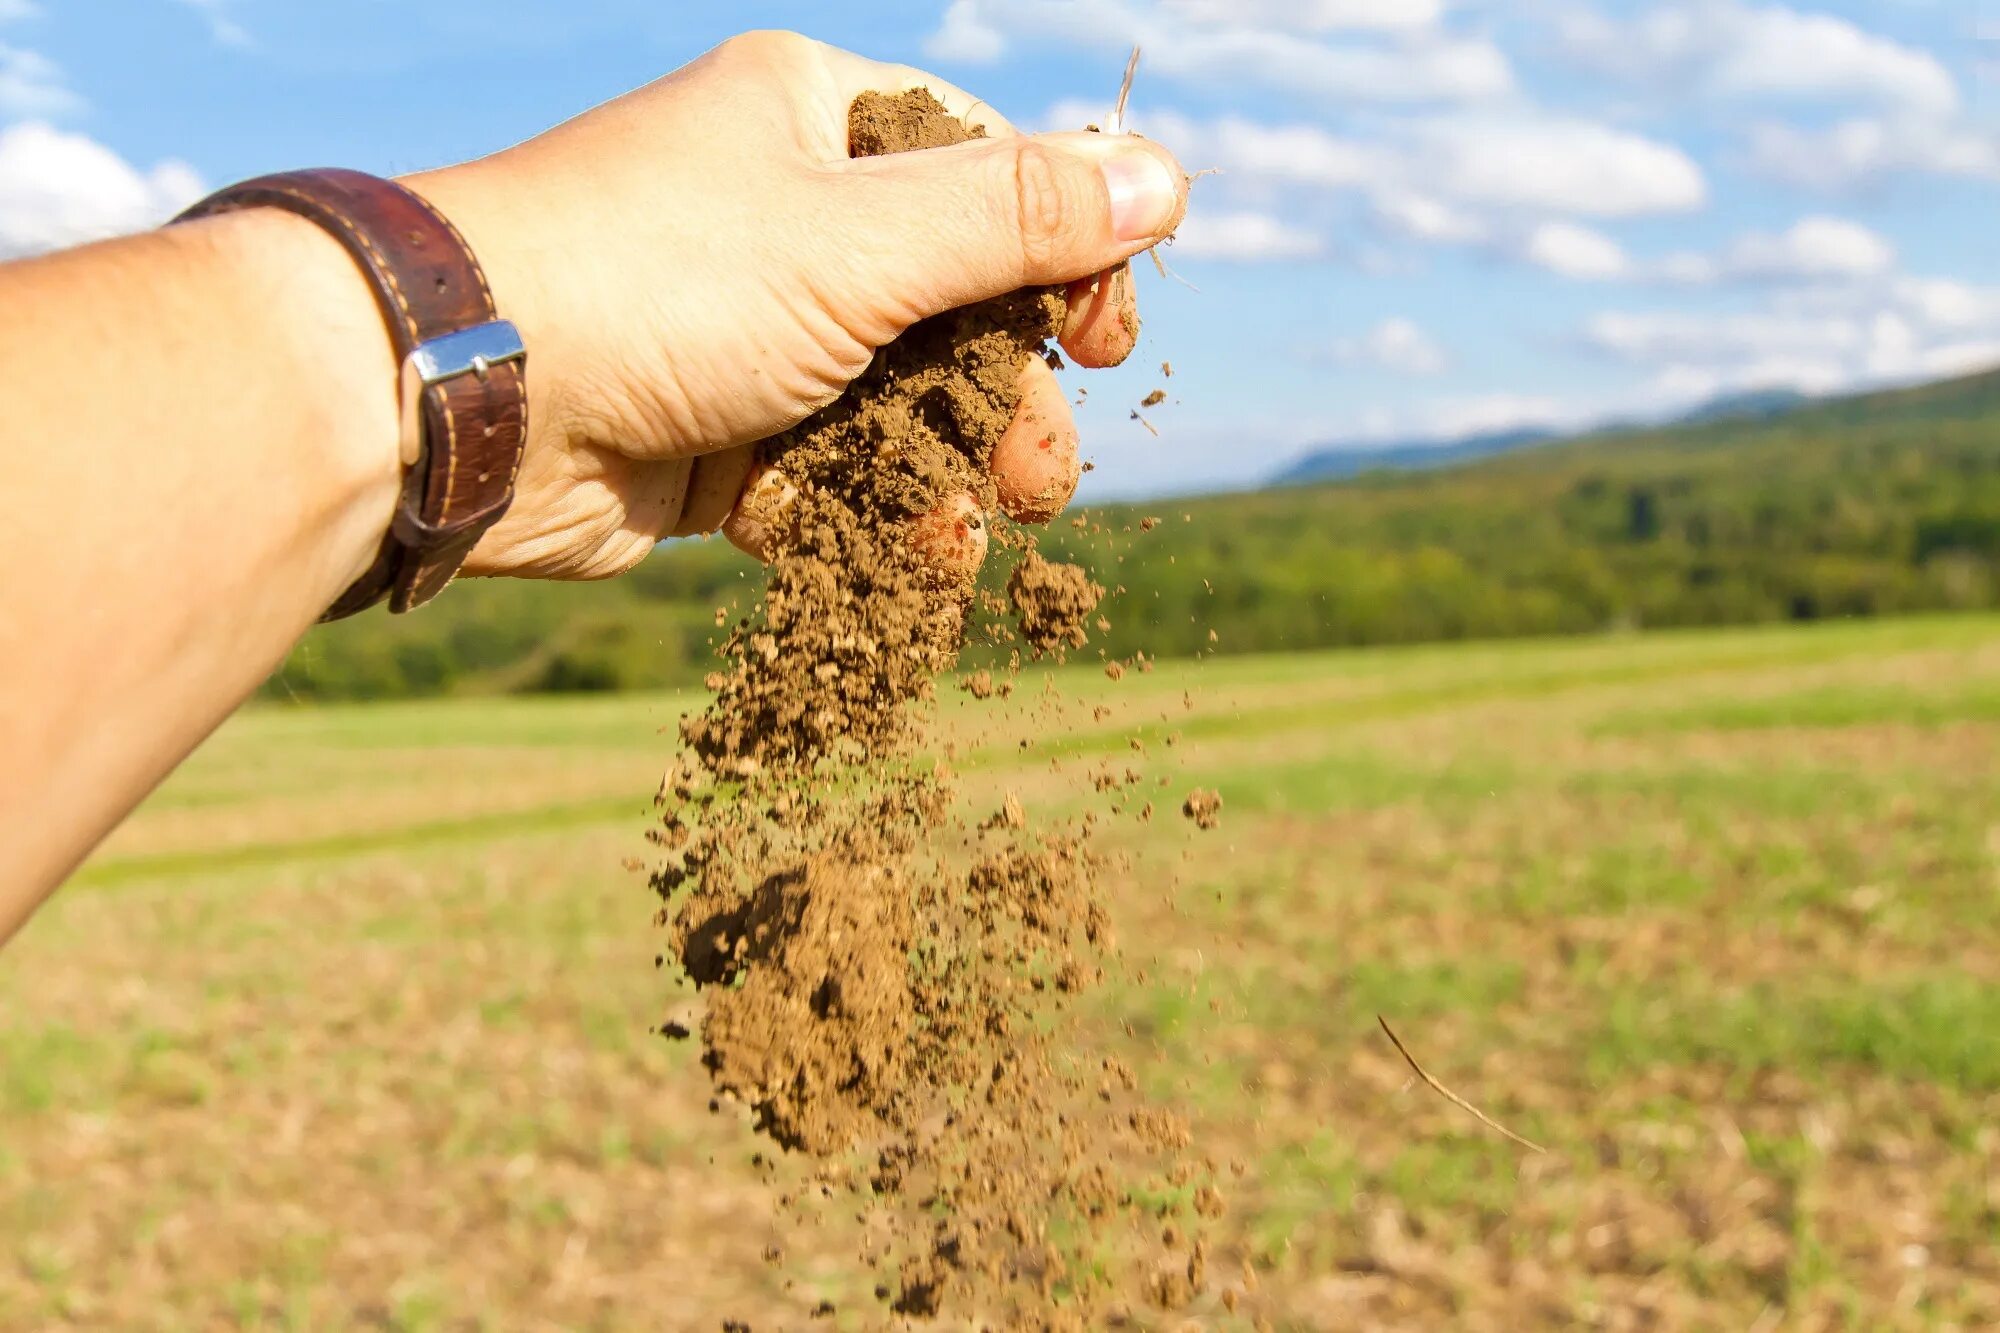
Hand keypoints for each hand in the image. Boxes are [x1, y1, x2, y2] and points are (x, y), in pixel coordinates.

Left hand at [408, 30, 1186, 579]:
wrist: (462, 402)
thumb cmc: (659, 279)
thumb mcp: (864, 239)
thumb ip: (1020, 220)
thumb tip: (1168, 176)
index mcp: (811, 122)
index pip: (980, 169)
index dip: (1062, 253)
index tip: (1108, 339)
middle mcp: (777, 218)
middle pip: (946, 305)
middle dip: (1004, 397)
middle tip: (1044, 476)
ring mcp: (740, 334)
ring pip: (887, 403)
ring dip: (942, 473)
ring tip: (975, 537)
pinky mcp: (706, 437)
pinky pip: (817, 474)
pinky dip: (861, 517)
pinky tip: (903, 566)